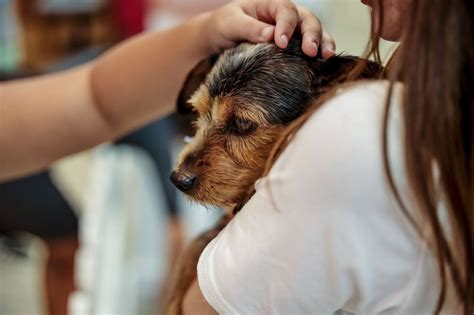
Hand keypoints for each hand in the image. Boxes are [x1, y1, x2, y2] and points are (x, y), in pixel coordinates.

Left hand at [203, 0, 335, 57]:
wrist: (220, 38)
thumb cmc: (224, 26)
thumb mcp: (231, 24)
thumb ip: (249, 28)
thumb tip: (271, 35)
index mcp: (270, 3)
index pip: (285, 10)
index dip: (287, 25)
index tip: (281, 43)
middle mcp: (285, 15)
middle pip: (306, 19)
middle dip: (311, 34)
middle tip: (310, 51)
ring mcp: (292, 30)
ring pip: (314, 31)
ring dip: (323, 42)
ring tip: (326, 57)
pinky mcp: (293, 46)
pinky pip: (310, 46)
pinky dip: (319, 53)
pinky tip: (324, 63)